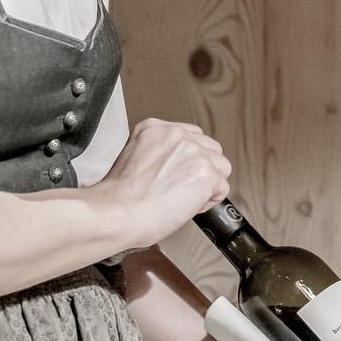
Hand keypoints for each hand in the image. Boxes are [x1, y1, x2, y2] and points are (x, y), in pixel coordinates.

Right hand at [95, 119, 231, 249]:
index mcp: (155, 128)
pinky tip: (187, 206)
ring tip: (184, 198)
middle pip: (210, 149)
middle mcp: (176, 135)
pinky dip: (209, 202)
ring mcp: (193, 152)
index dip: (188, 160)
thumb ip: (158, 153)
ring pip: (221, 167)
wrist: (118, 212)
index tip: (178, 173)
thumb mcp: (132, 158)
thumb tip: (175, 164)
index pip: (190, 136)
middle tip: (181, 188)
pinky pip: (222, 188)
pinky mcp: (206, 172)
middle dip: (201, 170)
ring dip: (208, 185)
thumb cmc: (120, 197)